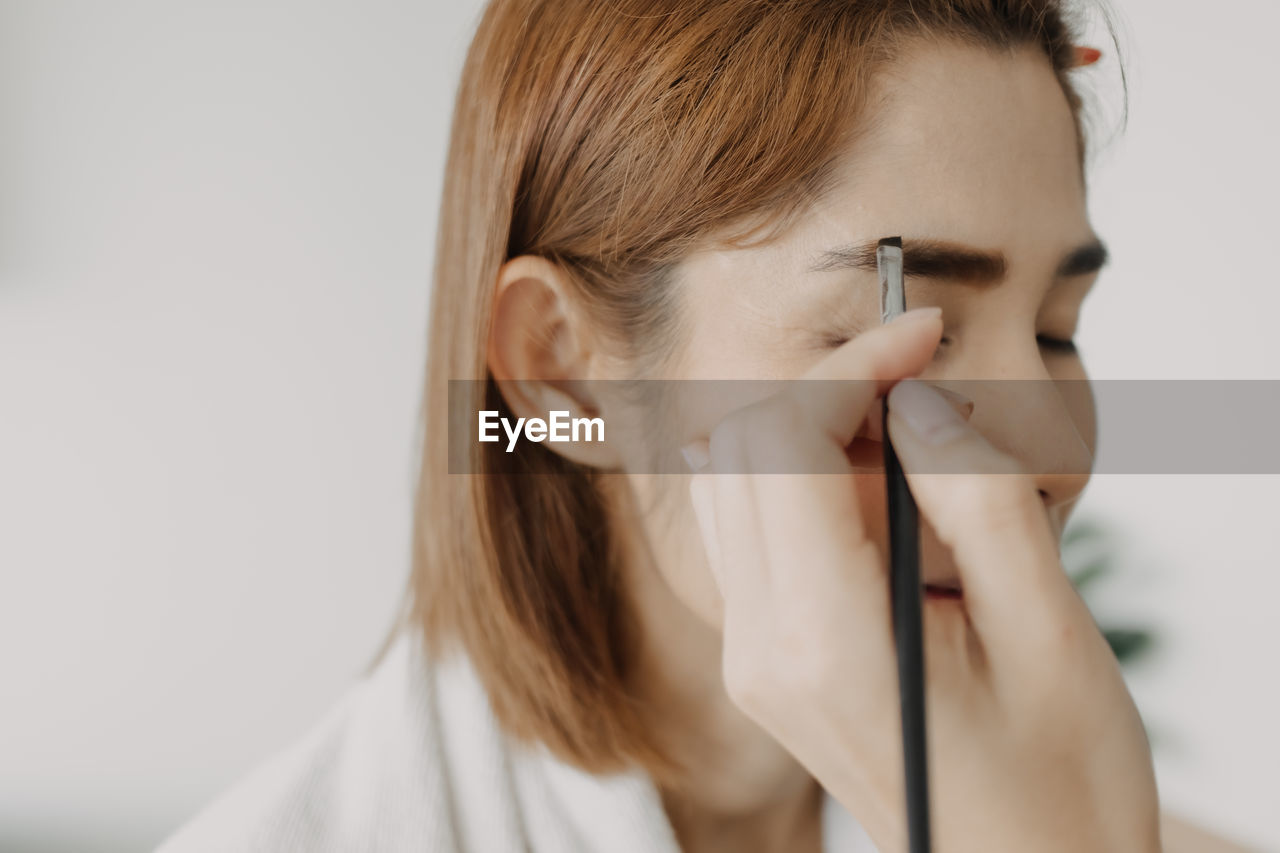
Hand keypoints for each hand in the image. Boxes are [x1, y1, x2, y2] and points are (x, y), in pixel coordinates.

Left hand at [683, 306, 1160, 852]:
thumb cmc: (1060, 782)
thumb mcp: (1050, 632)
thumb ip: (979, 498)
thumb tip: (914, 399)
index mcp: (825, 641)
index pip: (780, 443)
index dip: (850, 369)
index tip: (925, 335)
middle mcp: (761, 648)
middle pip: (739, 449)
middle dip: (830, 393)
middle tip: (929, 390)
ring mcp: (752, 657)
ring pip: (734, 482)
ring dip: (818, 435)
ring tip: (920, 458)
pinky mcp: (765, 658)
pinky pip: (754, 530)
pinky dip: (809, 484)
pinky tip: (890, 505)